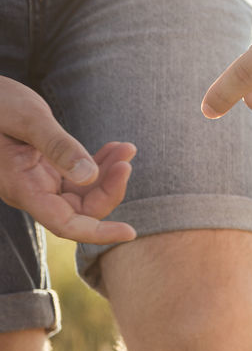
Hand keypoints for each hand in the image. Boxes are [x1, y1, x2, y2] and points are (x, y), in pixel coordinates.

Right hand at [0, 78, 135, 243]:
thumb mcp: (27, 118)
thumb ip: (57, 146)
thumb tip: (89, 175)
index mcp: (22, 187)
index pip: (65, 224)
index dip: (98, 233)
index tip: (130, 232)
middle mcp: (32, 191)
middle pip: (82, 210)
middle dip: (110, 188)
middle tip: (126, 157)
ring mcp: (40, 182)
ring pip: (85, 193)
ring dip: (109, 174)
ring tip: (125, 148)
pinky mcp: (46, 169)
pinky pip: (80, 177)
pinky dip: (100, 164)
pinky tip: (115, 148)